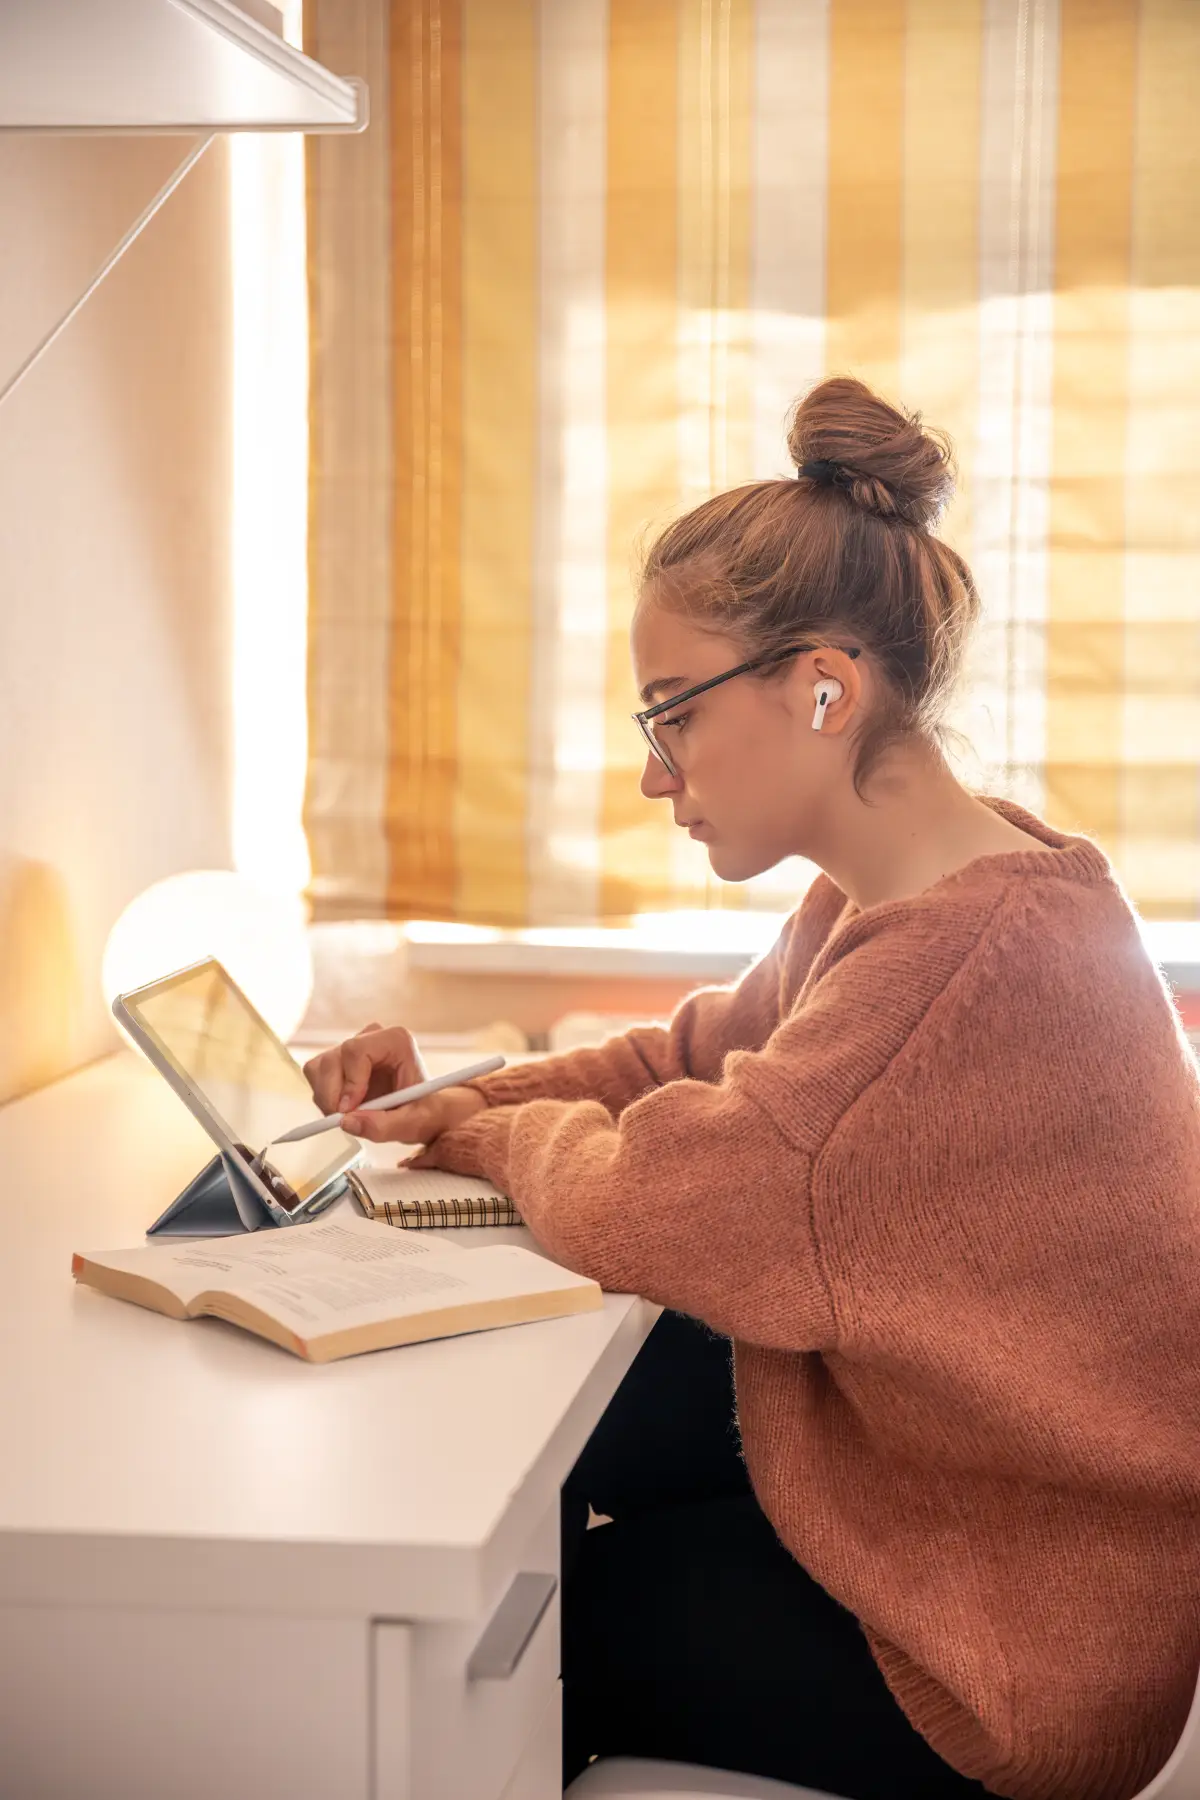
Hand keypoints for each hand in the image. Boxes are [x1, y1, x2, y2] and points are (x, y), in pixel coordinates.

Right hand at [302, 1024, 485, 1146]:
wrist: (423, 1111)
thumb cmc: (424, 1111)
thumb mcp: (413, 1123)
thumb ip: (383, 1126)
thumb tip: (347, 1122)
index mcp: (396, 1041)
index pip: (356, 1050)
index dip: (350, 1081)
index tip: (351, 1109)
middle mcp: (371, 1038)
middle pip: (332, 1059)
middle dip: (333, 1095)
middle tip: (344, 1119)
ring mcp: (352, 1048)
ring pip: (318, 1067)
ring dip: (326, 1098)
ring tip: (349, 1115)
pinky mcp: (338, 1061)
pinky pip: (315, 1075)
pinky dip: (324, 1097)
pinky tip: (345, 1109)